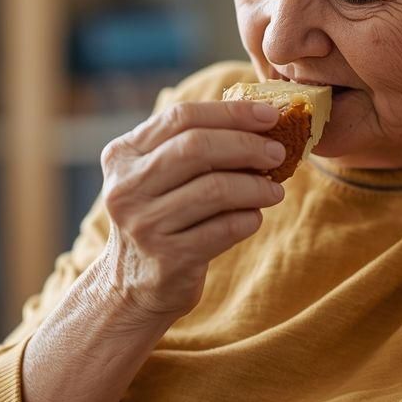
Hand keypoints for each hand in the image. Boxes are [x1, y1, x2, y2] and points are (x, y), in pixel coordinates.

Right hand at [98, 100, 286, 323]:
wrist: (132, 288)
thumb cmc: (162, 218)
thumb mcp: (160, 176)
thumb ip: (195, 145)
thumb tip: (261, 121)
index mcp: (123, 154)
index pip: (182, 117)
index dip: (231, 112)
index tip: (270, 115)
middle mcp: (126, 187)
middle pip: (196, 148)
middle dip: (246, 145)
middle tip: (278, 153)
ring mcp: (144, 224)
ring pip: (214, 189)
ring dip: (255, 186)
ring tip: (274, 190)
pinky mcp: (168, 259)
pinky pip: (223, 228)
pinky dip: (248, 218)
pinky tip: (255, 217)